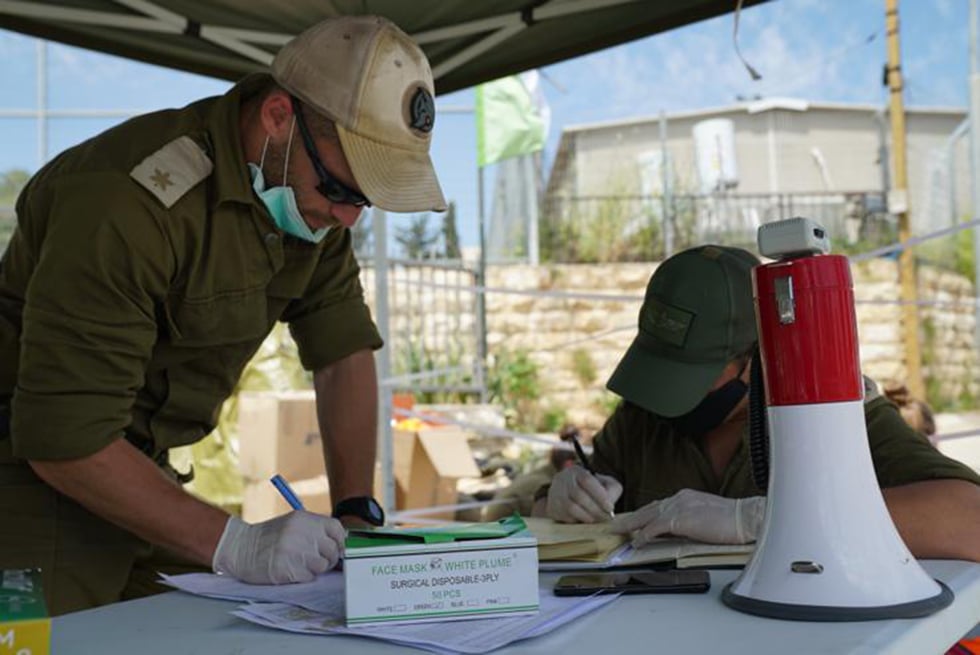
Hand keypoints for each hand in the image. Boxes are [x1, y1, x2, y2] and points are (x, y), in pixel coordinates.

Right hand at [212, 511, 345, 583]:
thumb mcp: (292, 524)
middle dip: (329, 559)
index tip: (336, 548)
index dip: (340, 541)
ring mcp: (294, 551)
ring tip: (301, 565)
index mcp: (304, 519)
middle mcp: (301, 533)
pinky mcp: (287, 569)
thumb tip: (340, 545)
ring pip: (322, 566)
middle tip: (317, 560)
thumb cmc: (269, 538)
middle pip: (333, 550)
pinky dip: (303, 577)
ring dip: (315, 569)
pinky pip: (309, 577)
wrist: (240, 548)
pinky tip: (292, 571)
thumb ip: (314, 530)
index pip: (337, 529)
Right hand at [546, 465, 621, 522]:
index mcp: (576, 471)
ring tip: (596, 520)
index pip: (587, 480)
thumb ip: (612, 490)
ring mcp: (555, 494)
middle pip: (579, 495)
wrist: (568, 493)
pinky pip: (565, 517)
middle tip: (606, 517)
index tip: (610, 508)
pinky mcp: (552, 508)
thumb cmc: (592, 489)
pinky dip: (578, 521)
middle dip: (595, 509)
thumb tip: (609, 504)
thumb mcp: (604, 483)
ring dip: (587, 516)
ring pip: (571, 508)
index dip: (600, 495)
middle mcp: (562, 480)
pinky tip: (584, 520)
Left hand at [611, 489, 764, 545]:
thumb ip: (689, 520)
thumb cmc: (734, 521)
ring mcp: (679, 507)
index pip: (659, 505)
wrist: (748, 518)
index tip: (633, 520)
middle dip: (631, 517)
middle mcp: (679, 498)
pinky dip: (644, 535)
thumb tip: (677, 532)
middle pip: (648, 508)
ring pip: (647, 516)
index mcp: (686, 497)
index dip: (644, 514)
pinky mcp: (680, 519)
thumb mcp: (706, 517)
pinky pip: (655, 528)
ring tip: (618, 532)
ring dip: (631, 525)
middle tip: (615, 524)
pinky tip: (636, 542)